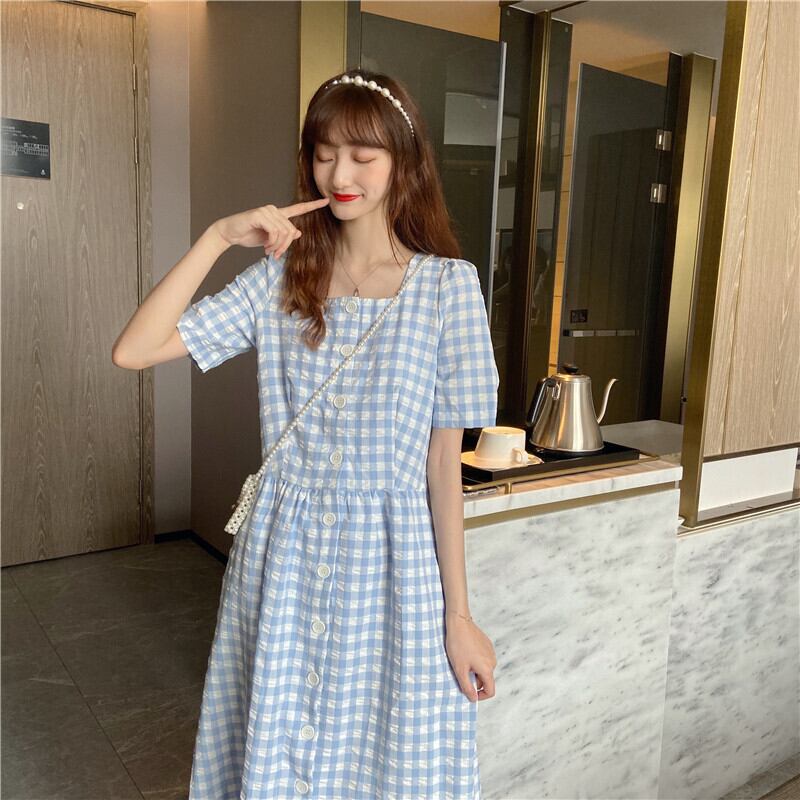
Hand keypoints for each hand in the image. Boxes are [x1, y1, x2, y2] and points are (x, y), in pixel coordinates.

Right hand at [212, 198, 329, 258]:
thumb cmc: (248, 235)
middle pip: (291, 230)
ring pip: (284, 232)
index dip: (313, 205)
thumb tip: (298, 233)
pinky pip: (275, 231)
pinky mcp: (260, 215)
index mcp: (278, 215)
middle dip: (285, 246)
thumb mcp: (269, 239)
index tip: (326, 201)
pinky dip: (272, 243)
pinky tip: (265, 247)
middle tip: (275, 254)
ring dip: (278, 246)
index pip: (298, 209)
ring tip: (269, 251)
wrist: (230, 234)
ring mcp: (267, 211)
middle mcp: (274, 210)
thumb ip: (284, 236)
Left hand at [444, 613, 496, 702]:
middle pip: (485, 679)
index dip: (480, 696)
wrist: (459, 623)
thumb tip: (473, 699)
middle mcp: (492, 661)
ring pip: (483, 669)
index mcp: (487, 669)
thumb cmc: (458, 645)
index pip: (490, 691)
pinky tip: (465, 652)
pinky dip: (475, 660)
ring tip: (461, 661)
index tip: (469, 693)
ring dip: (474, 670)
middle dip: (473, 680)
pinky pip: (483, 658)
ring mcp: (491, 652)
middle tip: (460, 672)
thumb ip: (467, 687)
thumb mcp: (459, 669)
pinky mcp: (487, 644)